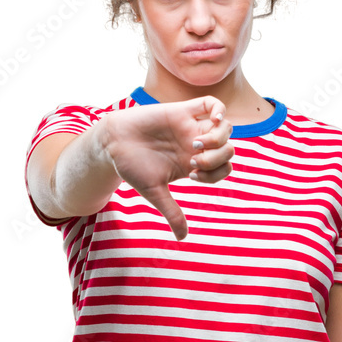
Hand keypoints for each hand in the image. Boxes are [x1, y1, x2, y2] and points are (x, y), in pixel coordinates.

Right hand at [104, 94, 233, 240]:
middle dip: (216, 157)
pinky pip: (211, 103)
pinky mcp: (182, 111)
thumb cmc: (131, 167)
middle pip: (228, 148)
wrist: (112, 144)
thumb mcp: (155, 193)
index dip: (215, 174)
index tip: (192, 176)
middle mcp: (196, 145)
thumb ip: (172, 212)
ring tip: (194, 144)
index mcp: (193, 163)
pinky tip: (212, 120)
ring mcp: (190, 127)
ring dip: (217, 138)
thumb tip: (182, 238)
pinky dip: (219, 110)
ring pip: (225, 127)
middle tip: (193, 160)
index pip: (223, 167)